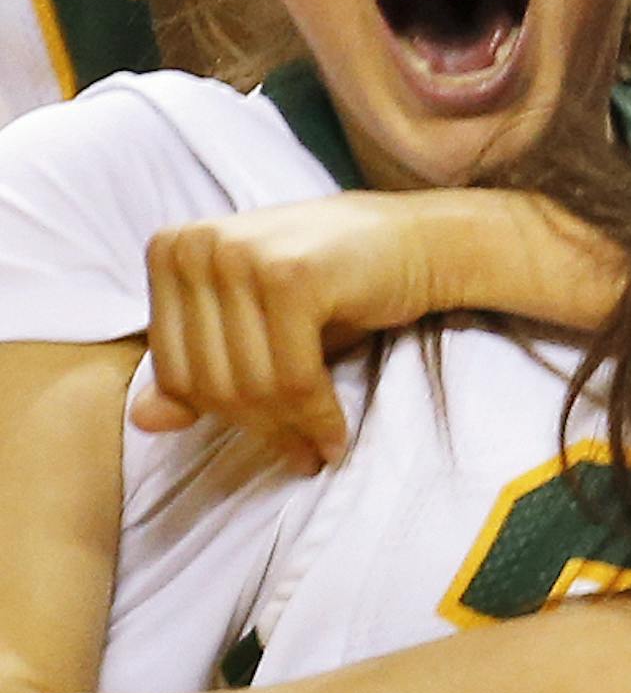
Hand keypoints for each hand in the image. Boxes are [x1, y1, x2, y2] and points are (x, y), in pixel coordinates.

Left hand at [131, 190, 626, 468]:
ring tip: (317, 445)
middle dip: (257, 427)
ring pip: (247, 385)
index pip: (170, 365)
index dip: (217, 414)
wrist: (422, 242)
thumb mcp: (252, 327)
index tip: (265, 432)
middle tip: (298, 450)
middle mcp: (198, 243)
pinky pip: (290, 378)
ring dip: (289, 429)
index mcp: (174, 247)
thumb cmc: (335, 285)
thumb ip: (195, 371)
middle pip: (207, 379)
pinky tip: (334, 429)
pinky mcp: (290, 274)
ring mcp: (241, 253)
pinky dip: (315, 415)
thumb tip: (145, 422)